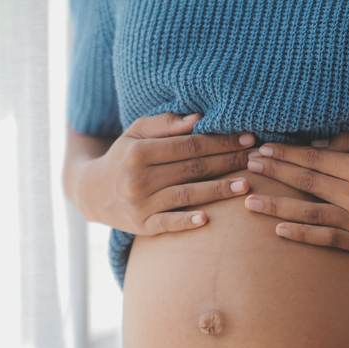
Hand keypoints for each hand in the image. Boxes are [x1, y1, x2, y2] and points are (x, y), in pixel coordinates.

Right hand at [77, 112, 257, 234]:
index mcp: (139, 151)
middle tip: (256, 158)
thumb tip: (198, 119)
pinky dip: (186, 222)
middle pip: (193, 168)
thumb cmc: (124, 157)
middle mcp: (139, 178)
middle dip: (228, 162)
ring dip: (218, 190)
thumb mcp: (136, 132)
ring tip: (246, 185)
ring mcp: (141, 204)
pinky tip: (208, 219)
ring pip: (187, 195)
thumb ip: (165, 124)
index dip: (221, 141)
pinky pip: (168, 224)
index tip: (247, 138)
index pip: (189, 144)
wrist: (92, 193)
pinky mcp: (142, 227)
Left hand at [244, 127, 348, 253]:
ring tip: (250, 201)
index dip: (285, 153)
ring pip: (309, 214)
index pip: (313, 159)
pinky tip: (278, 230)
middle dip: (274, 173)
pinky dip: (302, 235)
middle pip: (306, 183)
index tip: (263, 148)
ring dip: (276, 206)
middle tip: (248, 166)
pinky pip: (327, 239)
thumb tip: (314, 147)